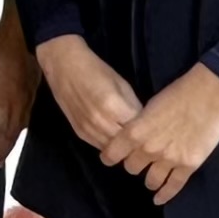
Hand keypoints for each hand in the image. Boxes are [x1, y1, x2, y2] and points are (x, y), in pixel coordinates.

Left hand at [0, 14, 33, 168]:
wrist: (28, 32)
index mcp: (3, 95)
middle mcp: (17, 100)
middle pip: (10, 130)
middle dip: (2, 148)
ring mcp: (27, 96)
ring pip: (20, 125)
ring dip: (11, 141)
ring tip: (2, 154)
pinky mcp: (33, 91)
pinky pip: (26, 114)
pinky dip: (20, 128)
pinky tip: (17, 133)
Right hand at [34, 33, 144, 154]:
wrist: (64, 67)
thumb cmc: (96, 71)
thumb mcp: (122, 85)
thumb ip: (134, 106)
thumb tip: (144, 124)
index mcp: (113, 106)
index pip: (138, 130)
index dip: (148, 132)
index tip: (154, 131)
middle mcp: (100, 122)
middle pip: (126, 144)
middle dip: (137, 143)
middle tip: (146, 140)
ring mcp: (88, 130)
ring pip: (113, 150)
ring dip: (123, 148)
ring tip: (133, 143)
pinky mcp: (80, 133)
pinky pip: (100, 147)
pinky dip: (110, 145)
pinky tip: (116, 139)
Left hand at [104, 62, 218, 201]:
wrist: (209, 93)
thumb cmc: (178, 93)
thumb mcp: (148, 106)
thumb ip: (138, 125)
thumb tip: (132, 135)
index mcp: (134, 132)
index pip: (112, 154)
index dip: (110, 157)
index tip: (111, 158)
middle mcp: (148, 149)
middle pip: (131, 168)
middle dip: (134, 164)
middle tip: (140, 161)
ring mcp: (168, 160)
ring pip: (150, 181)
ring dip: (149, 179)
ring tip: (151, 178)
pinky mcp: (188, 165)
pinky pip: (173, 187)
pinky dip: (165, 195)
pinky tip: (159, 199)